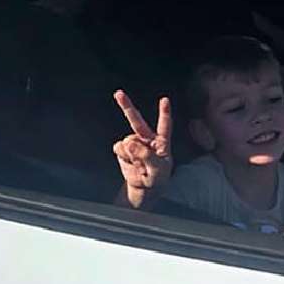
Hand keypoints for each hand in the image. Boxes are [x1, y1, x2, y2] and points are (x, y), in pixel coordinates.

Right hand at [112, 90, 173, 205]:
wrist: (143, 190)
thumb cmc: (157, 180)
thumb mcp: (158, 171)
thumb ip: (145, 155)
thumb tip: (128, 141)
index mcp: (161, 143)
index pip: (164, 126)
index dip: (164, 113)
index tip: (165, 100)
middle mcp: (146, 140)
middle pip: (137, 120)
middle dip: (126, 106)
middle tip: (118, 93)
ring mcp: (133, 144)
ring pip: (127, 140)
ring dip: (130, 153)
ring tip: (138, 165)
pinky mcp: (122, 150)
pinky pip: (119, 148)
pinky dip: (123, 156)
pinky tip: (130, 164)